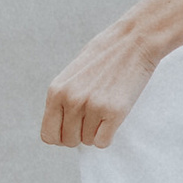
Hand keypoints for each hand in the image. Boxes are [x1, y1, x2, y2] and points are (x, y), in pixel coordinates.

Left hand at [40, 20, 155, 148]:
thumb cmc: (105, 55)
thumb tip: (62, 127)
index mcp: (56, 91)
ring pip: (88, 142)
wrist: (134, 40)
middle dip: (80, 134)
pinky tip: (114, 116)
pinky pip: (103, 142)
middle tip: (93, 116)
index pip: (48, 134)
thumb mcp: (73, 74)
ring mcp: (92, 106)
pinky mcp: (114, 112)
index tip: (72, 129)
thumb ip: (64, 98)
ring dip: (97, 131)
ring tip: (106, 107)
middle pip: (68, 141)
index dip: (60, 136)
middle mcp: (71, 100)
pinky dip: (108, 134)